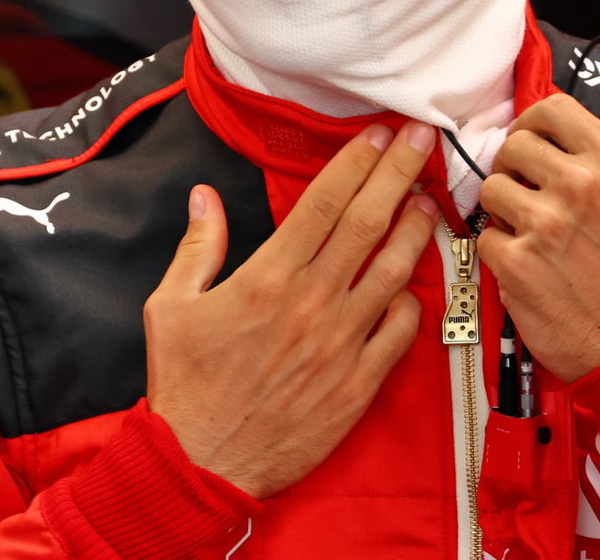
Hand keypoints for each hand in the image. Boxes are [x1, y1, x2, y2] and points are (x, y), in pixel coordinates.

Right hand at [143, 122, 439, 498]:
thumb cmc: (184, 384)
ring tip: (429, 200)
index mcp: (267, 277)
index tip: (377, 135)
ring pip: (394, 271)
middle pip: (367, 222)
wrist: (202, 463)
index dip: (356, 162)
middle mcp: (312, 303)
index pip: (323, 203)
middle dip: (399, 173)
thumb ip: (197, 247)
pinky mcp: (358, 383)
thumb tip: (204, 197)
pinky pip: (401, 331)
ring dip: (416, 229)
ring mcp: (341, 343)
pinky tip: (413, 283)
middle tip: (420, 140)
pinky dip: (412, 300)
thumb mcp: (171, 306)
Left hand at [478, 93, 599, 382]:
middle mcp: (581, 184)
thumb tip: (542, 137)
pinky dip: (500, 251)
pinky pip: (485, 234)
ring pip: (491, 187)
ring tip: (528, 233)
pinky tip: (527, 267)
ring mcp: (545, 222)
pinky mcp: (515, 260)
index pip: (552, 109)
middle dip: (513, 169)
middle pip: (514, 145)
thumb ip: (592, 164)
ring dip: (502, 209)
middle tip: (526, 195)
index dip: (531, 124)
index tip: (529, 144)